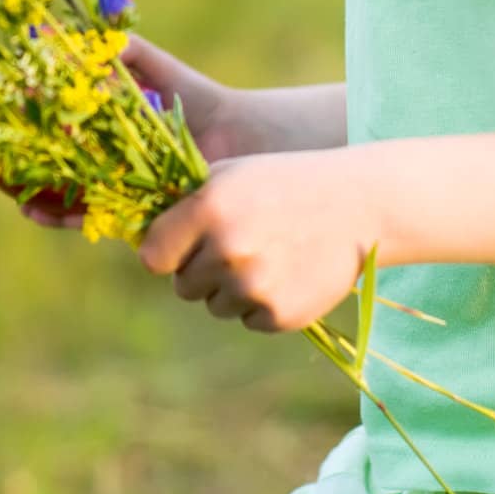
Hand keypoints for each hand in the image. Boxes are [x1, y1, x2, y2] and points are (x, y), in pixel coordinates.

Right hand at [0, 31, 249, 228]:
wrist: (234, 136)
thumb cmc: (192, 97)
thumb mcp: (150, 66)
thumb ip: (117, 49)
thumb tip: (64, 30)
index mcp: (102, 120)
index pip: (51, 122)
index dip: (22, 122)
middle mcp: (101, 154)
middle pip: (47, 158)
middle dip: (14, 160)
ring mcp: (111, 181)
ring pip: (59, 189)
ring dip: (29, 190)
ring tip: (5, 187)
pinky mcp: (125, 208)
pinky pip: (85, 214)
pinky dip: (59, 214)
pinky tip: (35, 209)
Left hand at [137, 148, 370, 333]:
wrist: (357, 205)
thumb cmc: (283, 182)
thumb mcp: (230, 174)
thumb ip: (185, 203)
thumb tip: (137, 237)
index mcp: (208, 208)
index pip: (152, 257)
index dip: (166, 251)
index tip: (181, 244)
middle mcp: (227, 250)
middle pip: (182, 285)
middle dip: (200, 268)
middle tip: (237, 243)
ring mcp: (254, 286)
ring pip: (214, 305)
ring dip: (231, 287)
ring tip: (268, 253)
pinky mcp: (278, 315)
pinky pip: (247, 319)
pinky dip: (262, 303)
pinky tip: (287, 272)